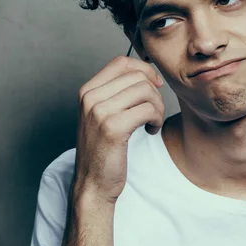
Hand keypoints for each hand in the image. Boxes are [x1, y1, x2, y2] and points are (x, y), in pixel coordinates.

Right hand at [72, 56, 164, 203]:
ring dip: (158, 107)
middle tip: (155, 112)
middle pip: (138, 76)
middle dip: (155, 93)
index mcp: (87, 91)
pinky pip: (148, 110)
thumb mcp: (102, 114)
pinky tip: (151, 130)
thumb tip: (147, 72)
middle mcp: (90, 97)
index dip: (144, 69)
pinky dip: (157, 119)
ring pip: (146, 91)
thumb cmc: (103, 150)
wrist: (92, 184)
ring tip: (153, 121)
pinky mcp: (112, 128)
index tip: (155, 85)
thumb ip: (117, 92)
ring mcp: (99, 112)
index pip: (121, 62)